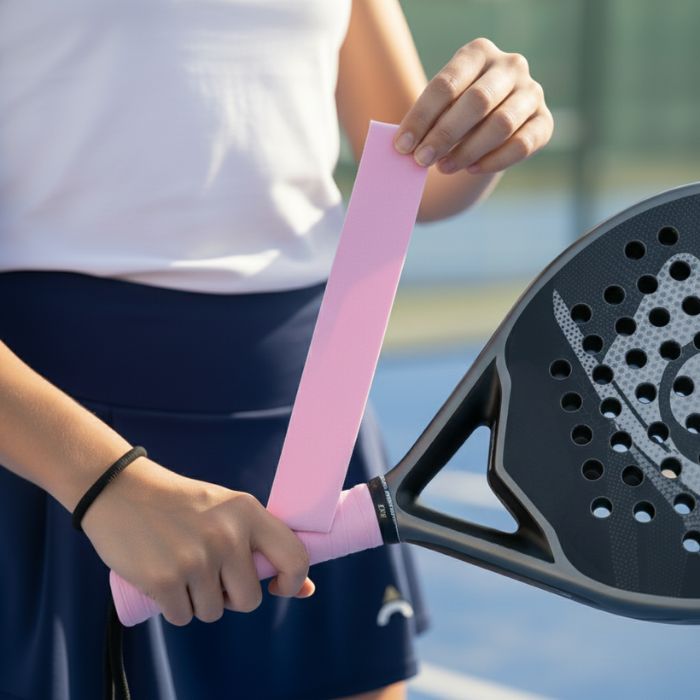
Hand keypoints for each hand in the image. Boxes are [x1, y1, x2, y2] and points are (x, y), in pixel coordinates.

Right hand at [82, 457, 313, 625]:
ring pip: (213, 612)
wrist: (121, 491)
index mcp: (248, 511)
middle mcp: (227, 535)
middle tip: (212, 575)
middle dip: (232, 598)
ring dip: (199, 602)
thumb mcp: (226, 509)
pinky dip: (175, 608)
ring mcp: (196, 558)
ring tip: (183, 570)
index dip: (294, 581)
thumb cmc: (180, 504)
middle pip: (250, 600)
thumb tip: (307, 590)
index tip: (280, 587)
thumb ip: (262, 543)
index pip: (295, 557)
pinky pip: (183, 617)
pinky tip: (164, 580)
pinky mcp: (165, 579)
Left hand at [394, 37, 552, 174]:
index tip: (402, 145)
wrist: (488, 124)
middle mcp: (510, 66)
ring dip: (467, 151)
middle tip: (421, 160)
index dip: (421, 117)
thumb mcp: (439, 109)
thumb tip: (402, 145)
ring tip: (442, 167)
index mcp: (478, 53)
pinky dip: (493, 161)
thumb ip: (425, 121)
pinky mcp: (544, 121)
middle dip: (444, 135)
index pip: (446, 84)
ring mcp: (531, 92)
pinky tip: (470, 170)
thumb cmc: (454, 114)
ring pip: (501, 124)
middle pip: (477, 101)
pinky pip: (521, 145)